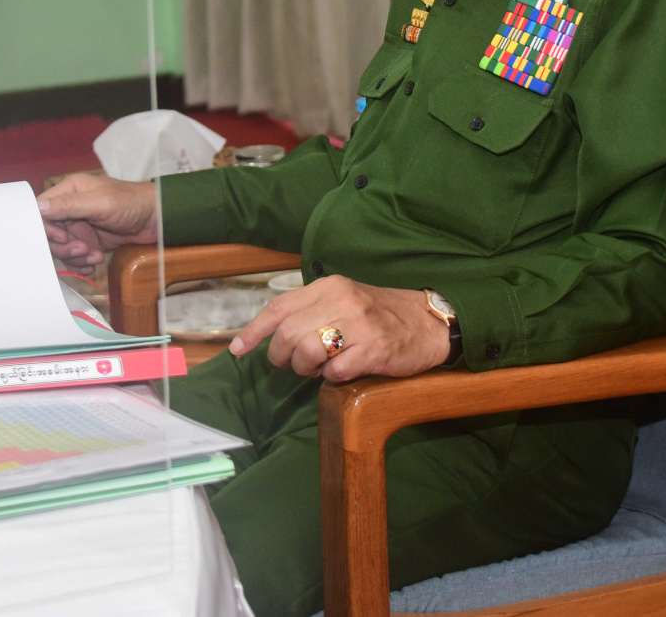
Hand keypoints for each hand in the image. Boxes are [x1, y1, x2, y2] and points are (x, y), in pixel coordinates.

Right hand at [38, 173, 159, 274]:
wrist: (157, 220)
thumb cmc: (131, 203)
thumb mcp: (100, 203)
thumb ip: (69, 205)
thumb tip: (38, 207)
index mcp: (69, 191)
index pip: (42, 210)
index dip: (46, 227)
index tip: (62, 236)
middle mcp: (70, 208)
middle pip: (49, 232)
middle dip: (63, 245)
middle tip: (82, 249)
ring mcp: (79, 226)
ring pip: (61, 247)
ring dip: (75, 256)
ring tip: (93, 256)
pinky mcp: (89, 241)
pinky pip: (75, 256)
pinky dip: (82, 263)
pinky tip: (95, 262)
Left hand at [228, 275, 449, 382]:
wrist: (427, 322)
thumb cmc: (378, 315)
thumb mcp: (342, 301)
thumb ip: (309, 312)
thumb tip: (269, 336)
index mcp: (329, 287)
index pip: (280, 307)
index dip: (254, 331)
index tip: (237, 349)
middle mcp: (342, 300)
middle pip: (288, 334)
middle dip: (284, 357)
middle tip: (297, 365)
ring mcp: (359, 324)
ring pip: (307, 352)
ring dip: (308, 369)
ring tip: (322, 368)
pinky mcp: (374, 349)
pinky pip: (335, 372)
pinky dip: (333, 377)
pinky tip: (345, 371)